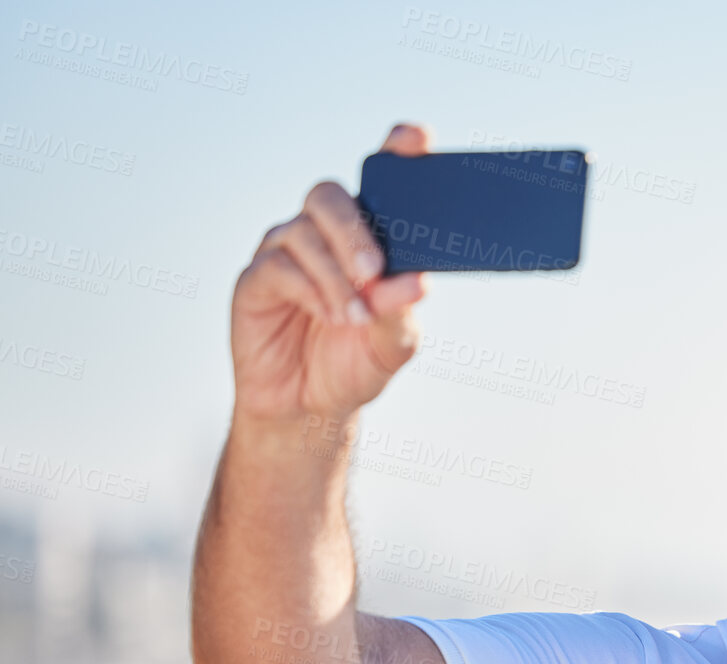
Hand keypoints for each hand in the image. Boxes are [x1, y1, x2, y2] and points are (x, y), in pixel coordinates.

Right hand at [230, 123, 430, 424]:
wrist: (312, 407)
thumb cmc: (355, 363)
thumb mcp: (393, 343)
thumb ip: (402, 310)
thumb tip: (416, 281)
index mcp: (365, 236)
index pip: (379, 180)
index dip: (396, 152)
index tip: (415, 139)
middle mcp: (323, 234)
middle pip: (328, 196)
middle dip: (354, 229)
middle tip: (375, 269)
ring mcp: (286, 252)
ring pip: (304, 233)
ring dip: (335, 274)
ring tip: (356, 315)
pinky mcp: (256, 280)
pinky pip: (278, 267)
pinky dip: (311, 290)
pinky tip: (331, 315)